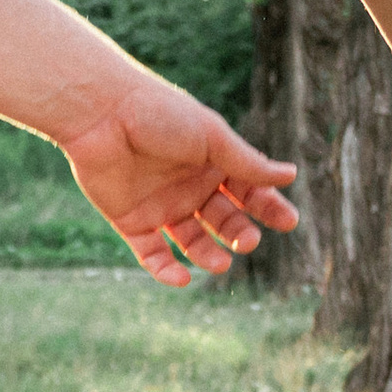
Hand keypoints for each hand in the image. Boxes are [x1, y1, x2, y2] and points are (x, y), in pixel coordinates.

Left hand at [57, 79, 297, 289]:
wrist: (102, 114)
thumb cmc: (160, 115)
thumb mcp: (211, 138)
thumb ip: (247, 163)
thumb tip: (290, 175)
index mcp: (212, 163)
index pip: (249, 191)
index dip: (269, 208)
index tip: (288, 222)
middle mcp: (190, 186)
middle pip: (224, 220)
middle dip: (239, 232)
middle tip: (247, 240)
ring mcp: (161, 206)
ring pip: (192, 242)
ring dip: (208, 255)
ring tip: (220, 263)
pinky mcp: (131, 222)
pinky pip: (152, 254)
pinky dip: (166, 270)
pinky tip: (182, 277)